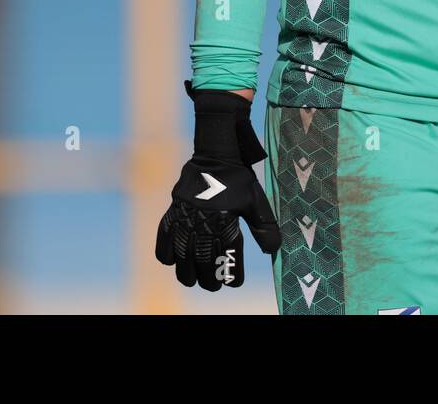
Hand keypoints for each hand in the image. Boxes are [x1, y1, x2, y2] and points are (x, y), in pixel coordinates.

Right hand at [155, 84, 280, 289]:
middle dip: (207, 278)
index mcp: (225, 221)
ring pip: (180, 254)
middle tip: (213, 285)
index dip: (230, 274)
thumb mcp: (256, 202)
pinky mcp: (174, 209)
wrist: (216, 152)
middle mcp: (203, 222)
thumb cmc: (239, 178)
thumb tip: (273, 252)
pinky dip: (165, 251)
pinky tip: (171, 261)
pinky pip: (164, 236)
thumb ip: (264, 228)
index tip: (233, 283)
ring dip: (185, 271)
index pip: (227, 257)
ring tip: (191, 280)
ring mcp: (185, 216)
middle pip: (201, 261)